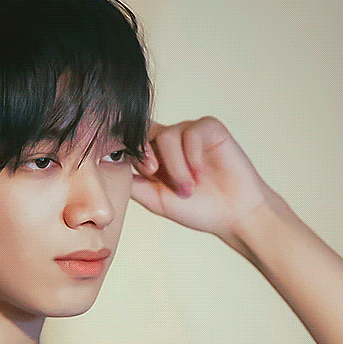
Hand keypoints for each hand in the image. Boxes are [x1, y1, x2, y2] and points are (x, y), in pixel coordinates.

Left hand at [130, 117, 280, 257]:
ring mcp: (189, 132)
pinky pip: (192, 132)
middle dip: (145, 152)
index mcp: (153, 155)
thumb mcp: (157, 200)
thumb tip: (108, 170)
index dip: (130, 152)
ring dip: (175, 164)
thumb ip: (134, 185)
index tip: (143, 173)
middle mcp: (169, 140)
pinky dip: (192, 155)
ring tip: (188, 188)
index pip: (131, 142)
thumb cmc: (198, 209)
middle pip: (145, 132)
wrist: (234, 214)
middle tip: (154, 173)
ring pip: (168, 135)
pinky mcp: (210, 128)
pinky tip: (199, 174)